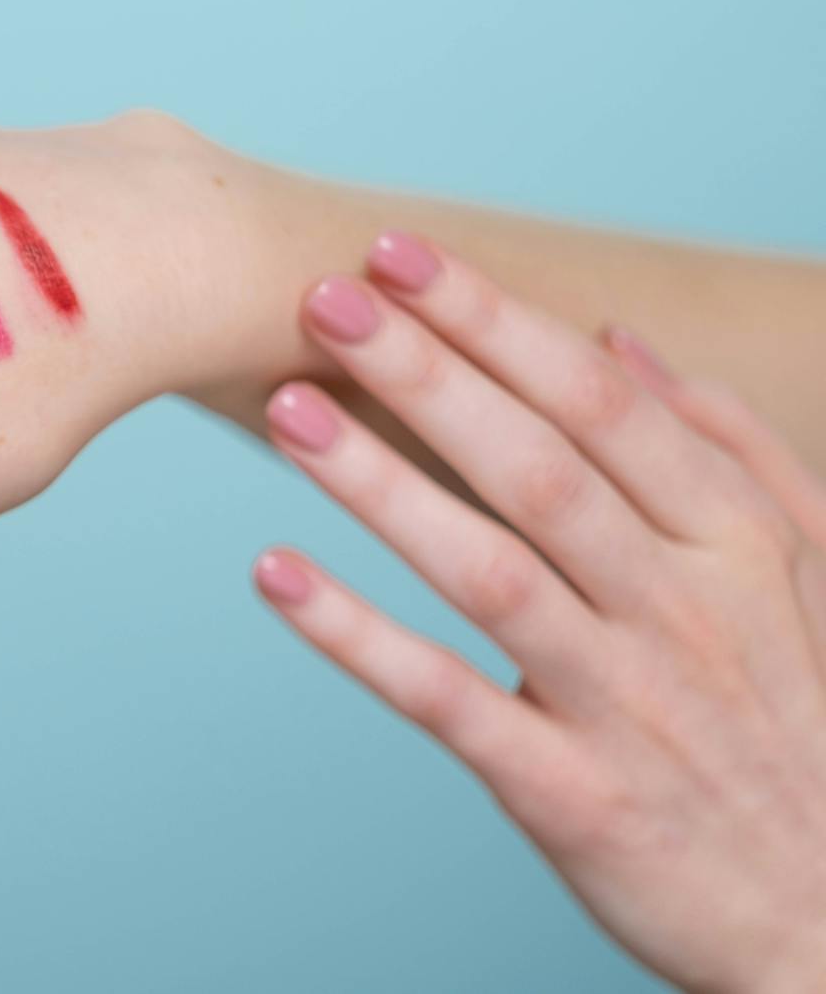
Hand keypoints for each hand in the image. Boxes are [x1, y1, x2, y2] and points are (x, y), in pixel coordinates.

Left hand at [255, 233, 825, 991]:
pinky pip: (448, 701)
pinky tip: (273, 574)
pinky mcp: (570, 792)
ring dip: (381, 484)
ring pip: (489, 569)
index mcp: (735, 541)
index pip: (600, 404)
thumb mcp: (803, 575)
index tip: (396, 254)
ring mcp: (624, 701)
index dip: (493, 321)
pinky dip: (358, 637)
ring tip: (286, 408)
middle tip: (319, 298)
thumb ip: (730, 450)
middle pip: (538, 466)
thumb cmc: (791, 721)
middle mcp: (682, 608)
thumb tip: (623, 341)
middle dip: (426, 373)